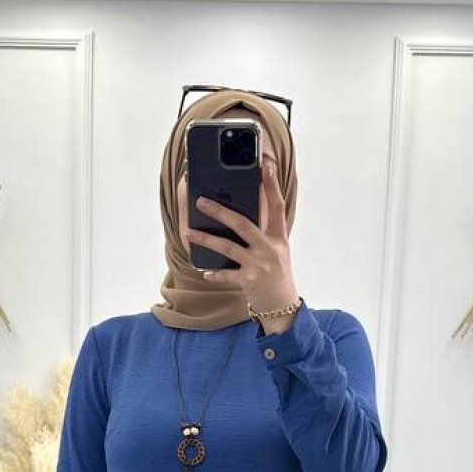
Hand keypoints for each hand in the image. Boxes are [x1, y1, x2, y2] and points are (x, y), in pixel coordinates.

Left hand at [185, 155, 298, 311]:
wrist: (283, 305)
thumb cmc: (276, 273)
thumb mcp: (276, 249)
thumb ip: (264, 231)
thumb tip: (239, 211)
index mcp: (278, 236)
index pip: (276, 205)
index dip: (272, 185)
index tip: (265, 165)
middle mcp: (270, 248)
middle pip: (243, 223)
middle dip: (220, 211)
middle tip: (200, 200)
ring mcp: (259, 265)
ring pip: (228, 247)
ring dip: (206, 239)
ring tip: (189, 232)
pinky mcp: (250, 281)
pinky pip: (226, 274)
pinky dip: (214, 273)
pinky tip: (205, 271)